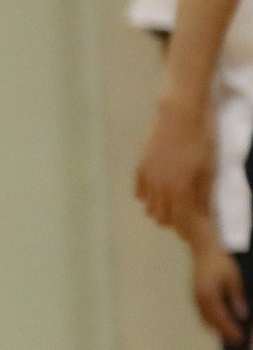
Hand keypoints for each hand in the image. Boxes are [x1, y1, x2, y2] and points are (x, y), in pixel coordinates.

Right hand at [138, 96, 217, 233]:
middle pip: (162, 216)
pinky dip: (147, 197)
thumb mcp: (209, 168)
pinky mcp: (141, 167)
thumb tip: (203, 215)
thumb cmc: (202, 140)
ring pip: (149, 206)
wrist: (180, 114)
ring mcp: (147, 177)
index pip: (180, 220)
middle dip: (173, 222)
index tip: (191, 235)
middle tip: (185, 220)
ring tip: (172, 207)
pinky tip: (155, 194)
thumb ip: (203, 194)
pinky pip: (139, 191)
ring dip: (160, 210)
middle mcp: (159, 188)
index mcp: (179, 190)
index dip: (186, 230)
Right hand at [194, 242, 246, 345]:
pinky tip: (220, 324)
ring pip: (204, 319)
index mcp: (208, 294)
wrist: (204, 252)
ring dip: (216, 328)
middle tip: (236, 340)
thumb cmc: (221, 263)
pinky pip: (202, 313)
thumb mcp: (234, 279)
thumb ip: (237, 299)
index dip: (230, 329)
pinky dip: (211, 321)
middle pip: (210, 321)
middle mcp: (199, 298)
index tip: (239, 337)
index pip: (220, 317)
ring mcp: (195, 298)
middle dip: (223, 332)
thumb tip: (242, 316)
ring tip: (229, 335)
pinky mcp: (195, 297)